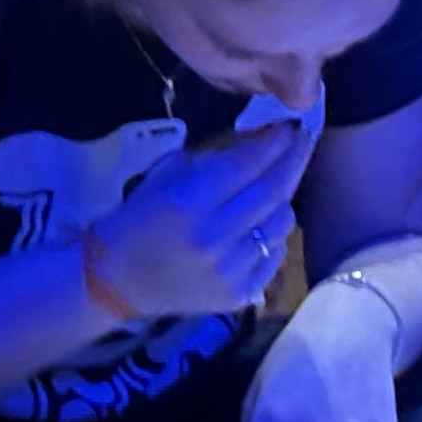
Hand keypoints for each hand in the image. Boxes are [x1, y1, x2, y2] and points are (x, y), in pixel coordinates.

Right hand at [86, 123, 312, 321]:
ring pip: (282, 223)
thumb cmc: (139, 219)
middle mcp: (214, 238)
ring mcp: (231, 271)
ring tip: (277, 185)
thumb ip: (217, 156)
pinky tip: (261, 224)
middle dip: (294, 160)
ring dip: (284, 199)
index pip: (247, 164)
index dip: (275, 142)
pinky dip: (273, 235)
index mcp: (188, 203)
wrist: (118, 281)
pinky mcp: (240, 295)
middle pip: (273, 191)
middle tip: (304, 140)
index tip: (290, 126)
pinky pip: (275, 255)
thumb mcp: (169, 174)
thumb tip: (265, 136)